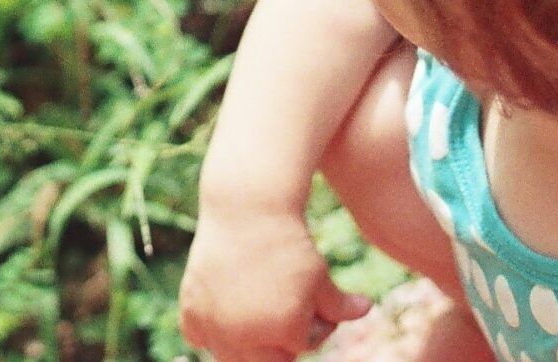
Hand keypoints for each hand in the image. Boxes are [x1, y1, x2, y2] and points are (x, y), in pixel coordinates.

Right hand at [180, 202, 370, 361]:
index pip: (300, 348)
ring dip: (244, 341)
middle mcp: (249, 336)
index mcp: (287, 331)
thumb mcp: (320, 276)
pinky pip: (201, 340)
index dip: (306, 325)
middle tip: (278, 306)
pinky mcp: (192, 313)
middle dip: (278, 339)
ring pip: (232, 356)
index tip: (304, 298)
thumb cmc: (289, 243)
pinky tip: (224, 309)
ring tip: (253, 306)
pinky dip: (211, 331)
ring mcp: (216, 327)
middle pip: (268, 361)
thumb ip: (341, 305)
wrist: (246, 211)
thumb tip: (366, 310)